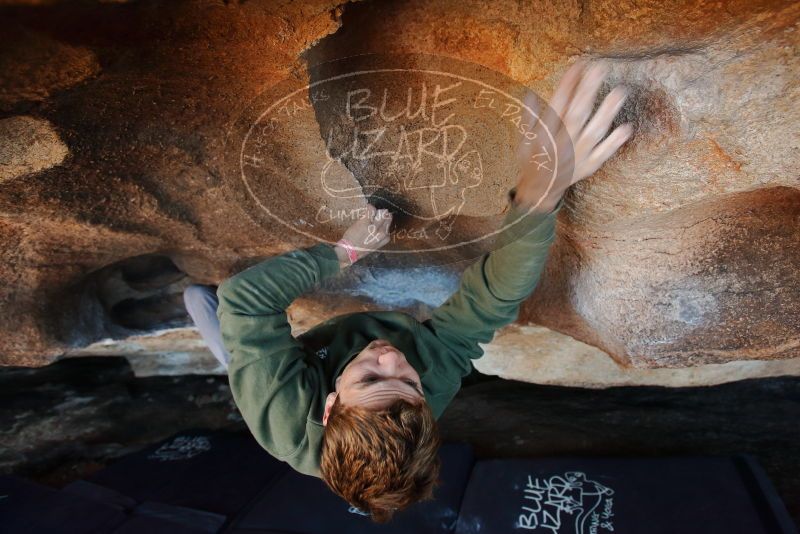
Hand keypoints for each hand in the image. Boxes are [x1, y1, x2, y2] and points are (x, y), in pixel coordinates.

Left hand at [334, 204, 392, 266]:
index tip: (381, 221)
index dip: (385, 223)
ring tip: (371, 212)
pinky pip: (371, 210)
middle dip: (383, 215)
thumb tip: (377, 232)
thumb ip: (377, 239)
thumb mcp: (372, 247)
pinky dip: (370, 207)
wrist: (349, 251)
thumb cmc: (359, 250)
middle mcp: (381, 232)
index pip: (389, 227)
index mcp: (384, 239)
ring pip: (381, 214)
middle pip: (387, 218)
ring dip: (377, 212)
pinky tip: (368, 207)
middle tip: (378, 214)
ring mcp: (374, 227)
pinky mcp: (366, 222)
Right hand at [515, 60, 632, 211]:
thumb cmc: (533, 160)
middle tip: (600, 69)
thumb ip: (528, 117)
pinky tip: (626, 128)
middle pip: (577, 113)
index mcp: (545, 135)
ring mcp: (577, 155)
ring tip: (619, 92)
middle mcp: (562, 143)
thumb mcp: (524, 139)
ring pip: (593, 132)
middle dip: (588, 91)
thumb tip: (529, 94)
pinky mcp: (589, 166)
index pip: (557, 104)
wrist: (540, 191)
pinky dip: (614, 143)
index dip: (568, 84)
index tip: (579, 65)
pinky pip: (603, 155)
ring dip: (607, 112)